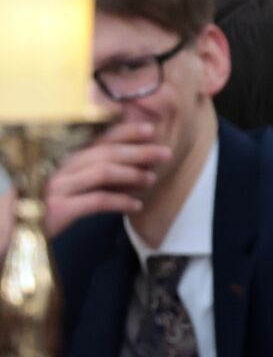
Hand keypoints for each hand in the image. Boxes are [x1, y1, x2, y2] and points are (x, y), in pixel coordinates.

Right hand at [42, 121, 170, 237]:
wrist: (11, 234)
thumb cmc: (42, 208)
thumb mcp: (65, 186)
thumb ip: (91, 174)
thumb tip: (133, 167)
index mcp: (64, 159)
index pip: (99, 139)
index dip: (126, 133)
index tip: (151, 130)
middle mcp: (60, 167)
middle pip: (106, 153)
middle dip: (139, 151)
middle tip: (165, 153)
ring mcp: (57, 187)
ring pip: (103, 172)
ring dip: (132, 174)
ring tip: (152, 179)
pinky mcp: (58, 209)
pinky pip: (97, 201)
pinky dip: (120, 201)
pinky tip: (135, 205)